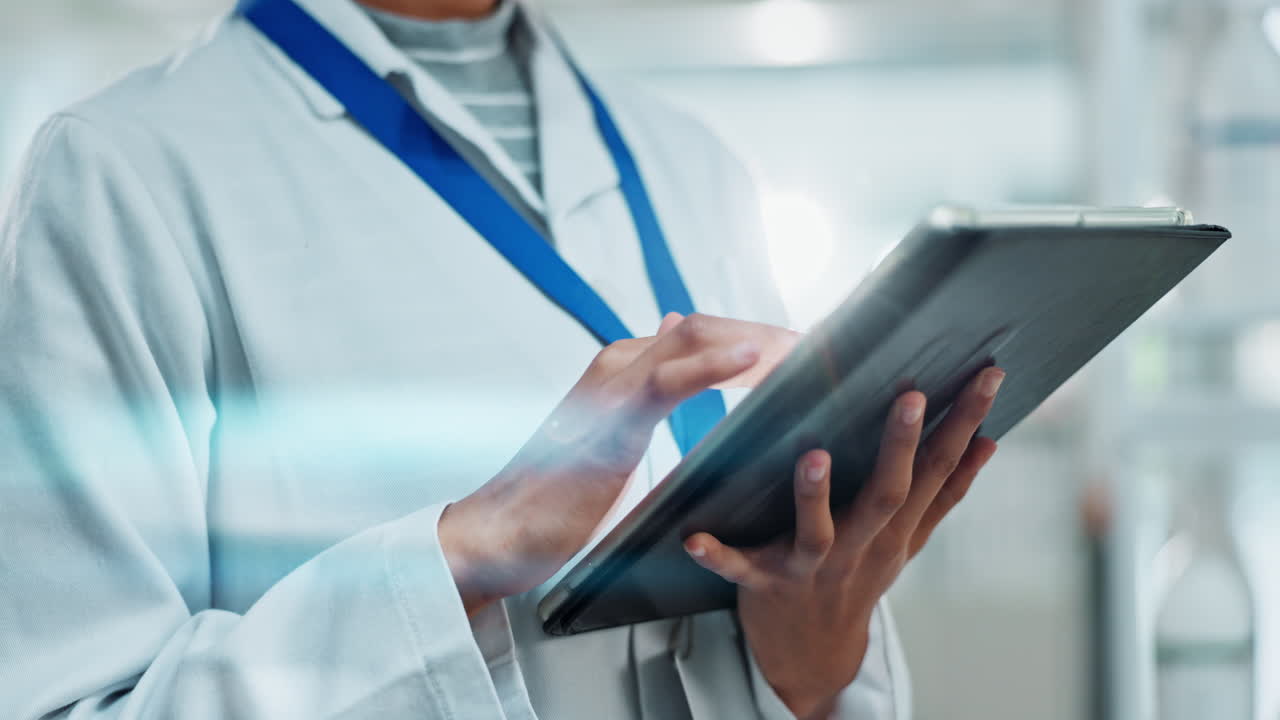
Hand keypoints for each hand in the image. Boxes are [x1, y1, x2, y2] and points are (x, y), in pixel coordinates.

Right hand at [439, 313, 799, 614]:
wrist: (506, 531)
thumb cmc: (560, 497)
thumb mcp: (617, 438)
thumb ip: (649, 395)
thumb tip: (677, 349)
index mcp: (625, 370)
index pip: (701, 336)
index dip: (755, 337)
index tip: (802, 350)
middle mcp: (619, 364)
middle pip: (706, 328)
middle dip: (767, 333)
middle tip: (822, 345)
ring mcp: (612, 383)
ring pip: (694, 339)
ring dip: (756, 342)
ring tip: (806, 350)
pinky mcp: (610, 416)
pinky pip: (670, 378)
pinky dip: (715, 364)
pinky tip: (755, 360)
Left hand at [684, 367, 1005, 718]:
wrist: (816, 655)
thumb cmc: (861, 577)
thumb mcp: (909, 540)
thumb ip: (944, 494)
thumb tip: (989, 442)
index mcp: (895, 529)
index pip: (937, 470)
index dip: (963, 424)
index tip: (988, 376)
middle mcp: (860, 546)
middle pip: (886, 495)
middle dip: (899, 447)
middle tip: (911, 395)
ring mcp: (811, 568)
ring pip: (816, 533)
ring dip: (814, 497)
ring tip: (814, 456)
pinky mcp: (764, 584)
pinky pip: (738, 570)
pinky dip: (717, 556)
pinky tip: (693, 539)